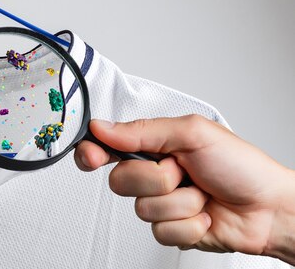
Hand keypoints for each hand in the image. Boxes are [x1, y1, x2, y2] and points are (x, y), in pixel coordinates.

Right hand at [74, 116, 294, 263]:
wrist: (270, 209)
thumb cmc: (241, 166)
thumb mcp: (192, 134)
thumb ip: (143, 131)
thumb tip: (103, 128)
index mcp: (155, 146)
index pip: (108, 147)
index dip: (92, 152)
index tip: (90, 155)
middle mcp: (154, 174)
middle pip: (121, 180)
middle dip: (154, 178)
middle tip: (181, 171)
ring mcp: (162, 203)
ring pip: (143, 208)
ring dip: (179, 202)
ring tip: (202, 194)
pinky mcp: (171, 230)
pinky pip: (160, 231)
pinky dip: (188, 224)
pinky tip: (204, 216)